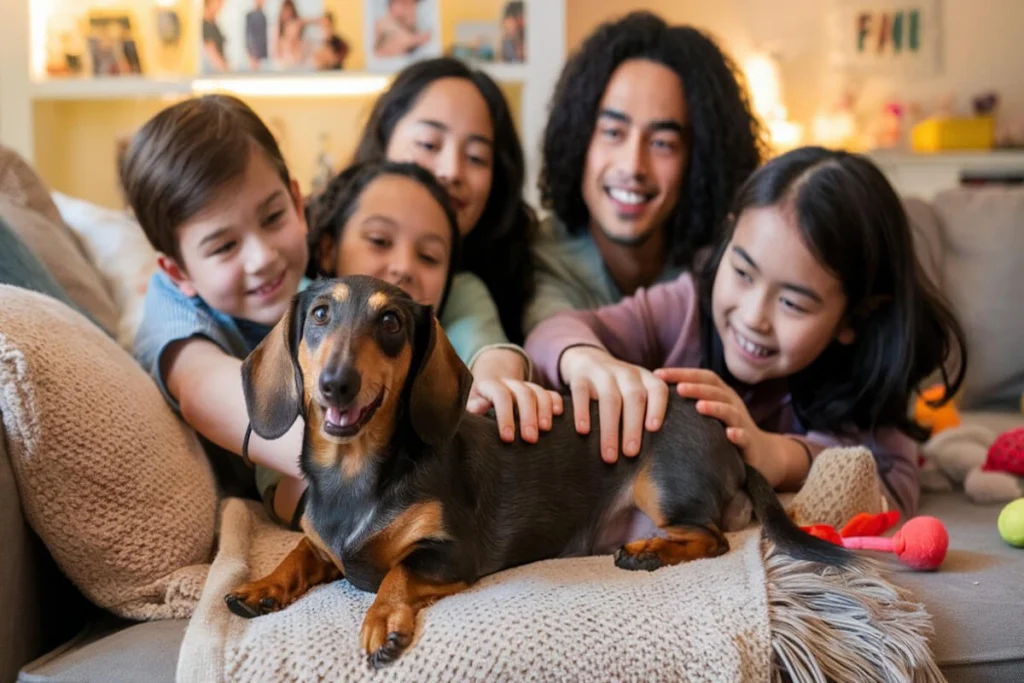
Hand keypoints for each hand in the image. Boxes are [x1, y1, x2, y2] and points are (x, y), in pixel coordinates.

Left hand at [467, 348, 563, 443]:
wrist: (487, 386)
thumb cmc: (475, 403)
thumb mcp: (468, 403)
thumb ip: (472, 405)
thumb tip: (478, 407)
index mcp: (490, 385)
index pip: (501, 395)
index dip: (505, 416)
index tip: (508, 438)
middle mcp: (510, 383)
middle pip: (523, 393)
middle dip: (528, 416)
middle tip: (530, 439)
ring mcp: (525, 386)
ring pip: (539, 392)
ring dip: (544, 410)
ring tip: (546, 430)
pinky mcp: (537, 392)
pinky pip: (550, 392)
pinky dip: (556, 401)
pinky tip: (559, 414)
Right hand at [559, 346, 668, 463]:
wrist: (588, 359)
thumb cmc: (619, 388)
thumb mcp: (636, 390)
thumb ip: (646, 411)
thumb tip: (656, 451)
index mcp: (645, 378)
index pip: (657, 389)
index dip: (657, 408)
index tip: (653, 429)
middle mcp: (626, 373)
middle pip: (633, 397)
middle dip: (632, 427)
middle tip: (631, 453)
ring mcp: (603, 373)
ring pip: (609, 399)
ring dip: (610, 429)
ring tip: (609, 455)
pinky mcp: (581, 376)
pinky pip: (581, 393)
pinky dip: (582, 412)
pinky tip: (583, 431)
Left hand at [654, 367, 786, 485]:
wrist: (762, 455)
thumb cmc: (724, 431)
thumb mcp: (707, 414)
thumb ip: (688, 403)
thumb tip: (649, 397)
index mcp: (720, 394)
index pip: (702, 377)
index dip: (682, 372)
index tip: (657, 373)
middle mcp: (732, 403)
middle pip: (715, 391)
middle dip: (696, 387)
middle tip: (678, 388)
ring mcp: (742, 423)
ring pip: (730, 411)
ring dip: (715, 407)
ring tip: (699, 407)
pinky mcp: (750, 444)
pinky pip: (745, 437)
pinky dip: (738, 434)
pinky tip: (729, 434)